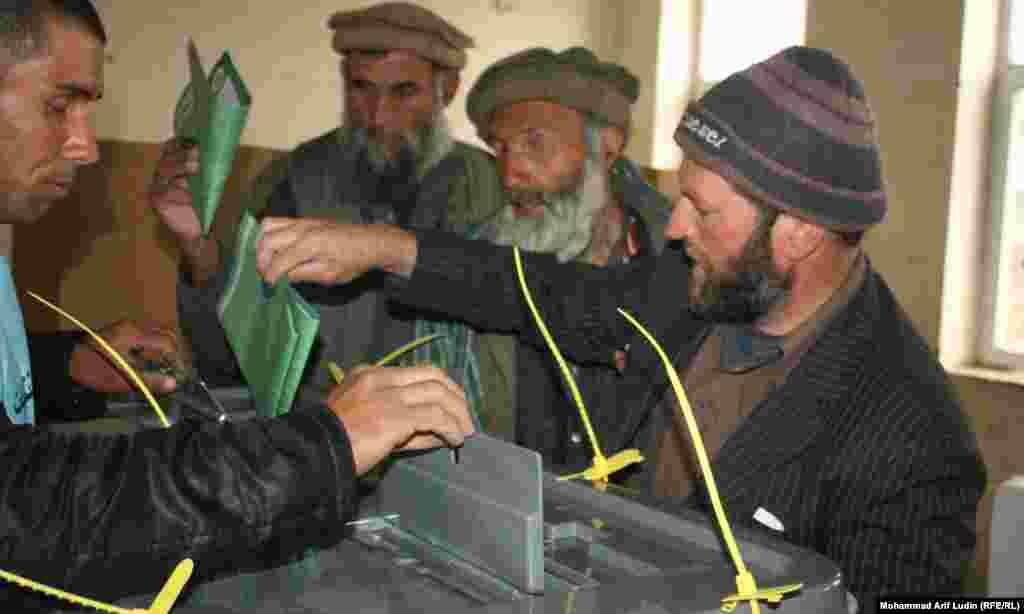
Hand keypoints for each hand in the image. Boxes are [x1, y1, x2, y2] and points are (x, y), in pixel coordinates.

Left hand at [69, 320, 186, 394]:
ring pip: (158, 329)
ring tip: (170, 363)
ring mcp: (127, 325)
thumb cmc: (93, 371)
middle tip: (180, 367)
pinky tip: (155, 358)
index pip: (167, 342)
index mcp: (133, 334)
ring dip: (168, 345)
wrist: (65, 363)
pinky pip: (148, 331)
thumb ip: (150, 381)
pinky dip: (157, 342)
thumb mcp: (122, 379)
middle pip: (167, 331)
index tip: (182, 374)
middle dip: (177, 349)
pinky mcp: (122, 329)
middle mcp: (133, 325)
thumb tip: (175, 383)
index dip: (178, 359)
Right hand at [148, 137, 220, 283]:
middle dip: (183, 154)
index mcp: (173, 164)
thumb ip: (211, 168)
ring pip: (164, 170)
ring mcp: (157, 186)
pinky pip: (165, 191)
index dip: (180, 141)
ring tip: (196, 168)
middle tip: (198, 154)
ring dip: (181, 167)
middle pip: (168, 157)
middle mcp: (162, 172)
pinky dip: (179, 192)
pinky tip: (191, 194)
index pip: (171, 146)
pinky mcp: (156, 200)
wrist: (201, 231)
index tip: (194, 140)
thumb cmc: (207, 204)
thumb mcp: (212, 183)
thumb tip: (222, 149)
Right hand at [255, 217, 416, 285]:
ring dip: (261, 244)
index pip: (279, 261)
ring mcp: (302, 221)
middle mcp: (302, 228)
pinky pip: (277, 222)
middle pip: (267, 240)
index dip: (270, 276)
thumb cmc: (354, 260)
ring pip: (268, 225)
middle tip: (265, 275)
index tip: (269, 287)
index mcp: (310, 244)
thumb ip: (302, 274)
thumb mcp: (330, 274)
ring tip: (266, 261)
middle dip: (261, 260)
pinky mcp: (304, 220)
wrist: (371, 241)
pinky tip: (274, 249)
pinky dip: (269, 234)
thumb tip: (280, 278)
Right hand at [326, 365, 474, 475]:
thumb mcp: (367, 422)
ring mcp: (388, 396)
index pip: (417, 372)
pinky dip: (450, 427)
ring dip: (458, 414)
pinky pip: (434, 416)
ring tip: (464, 432)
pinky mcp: (395, 416)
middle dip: (455, 396)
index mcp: (370, 375)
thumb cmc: (336, 443)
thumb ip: (403, 423)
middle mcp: (381, 379)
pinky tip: (454, 440)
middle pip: (433, 376)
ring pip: (438, 394)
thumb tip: (440, 433)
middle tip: (465, 417)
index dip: (442, 387)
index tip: (453, 405)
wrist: (315, 454)